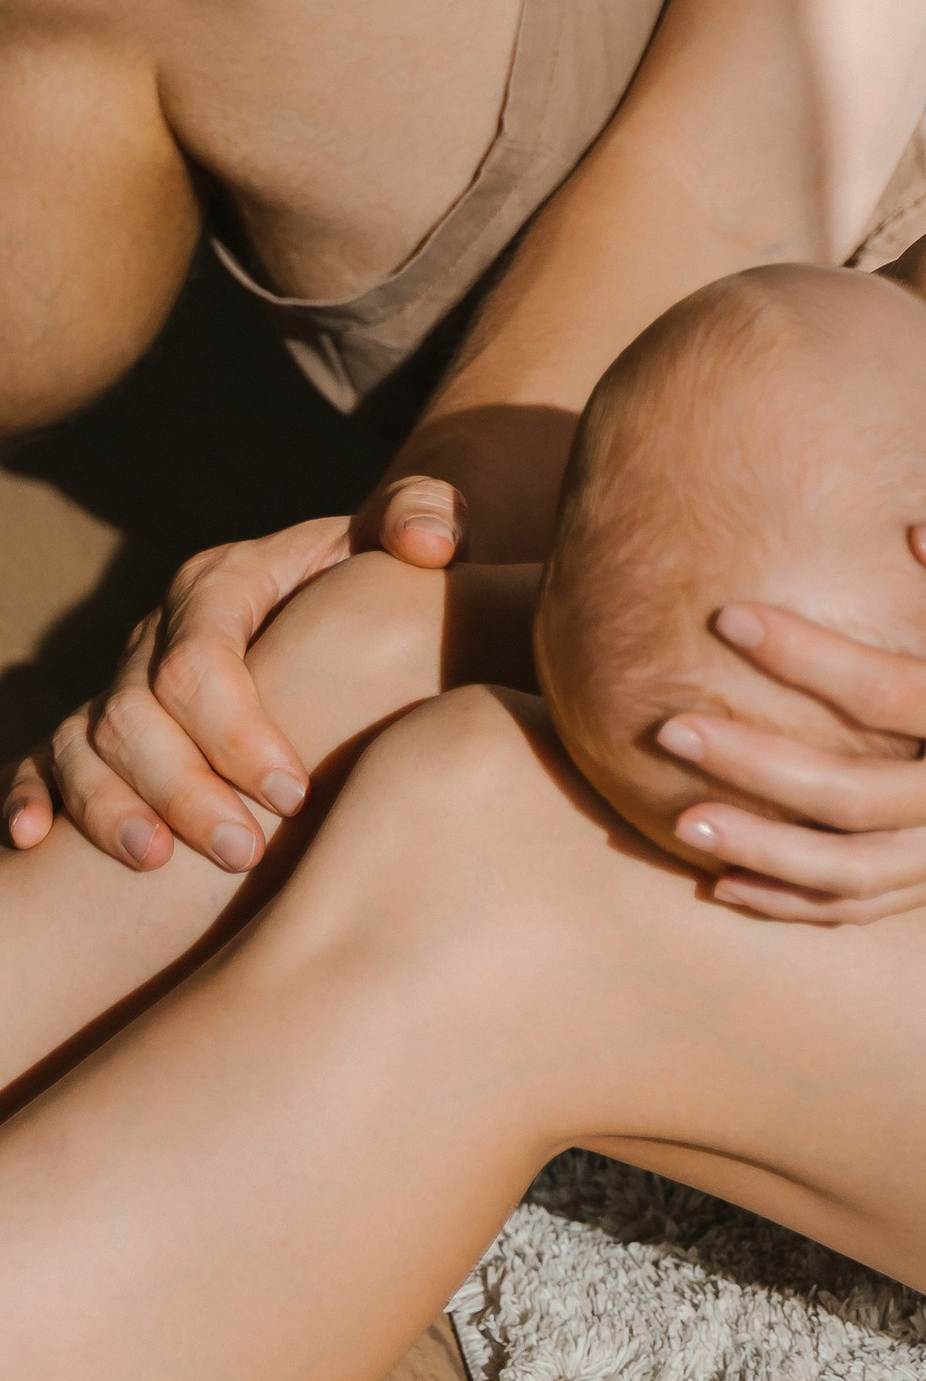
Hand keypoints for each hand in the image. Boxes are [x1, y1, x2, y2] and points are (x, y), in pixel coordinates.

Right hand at [2, 469, 466, 865]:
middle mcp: (157, 632)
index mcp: (223, 583)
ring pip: (83, 745)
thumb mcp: (410, 533)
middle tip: (247, 852)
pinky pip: (41, 761)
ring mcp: (120, 682)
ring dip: (110, 809)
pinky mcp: (98, 731)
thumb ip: (427, 516)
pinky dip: (26, 798)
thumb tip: (430, 548)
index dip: (237, 732)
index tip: (294, 794)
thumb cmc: (381, 582)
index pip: (202, 660)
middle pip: (136, 714)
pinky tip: (30, 843)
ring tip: (157, 863)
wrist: (345, 602)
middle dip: (184, 789)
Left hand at [646, 515, 925, 922]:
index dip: (808, 657)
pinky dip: (797, 907)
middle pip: (854, 802)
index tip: (730, 616)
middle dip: (754, 768)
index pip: (894, 695)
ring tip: (679, 820)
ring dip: (762, 854)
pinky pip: (874, 909)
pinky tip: (730, 888)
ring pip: (855, 876)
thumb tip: (917, 535)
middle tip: (670, 726)